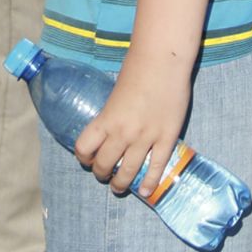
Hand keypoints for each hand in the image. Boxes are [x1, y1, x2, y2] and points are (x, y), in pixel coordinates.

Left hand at [72, 59, 191, 196]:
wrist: (163, 60)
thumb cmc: (138, 68)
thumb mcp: (116, 93)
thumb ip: (113, 113)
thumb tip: (113, 125)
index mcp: (106, 119)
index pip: (84, 148)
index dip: (83, 157)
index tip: (87, 158)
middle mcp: (123, 133)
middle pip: (105, 164)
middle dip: (102, 173)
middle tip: (105, 175)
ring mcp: (146, 138)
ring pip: (129, 172)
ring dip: (121, 183)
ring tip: (120, 187)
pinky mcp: (167, 138)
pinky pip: (157, 167)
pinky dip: (150, 182)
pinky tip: (145, 191)